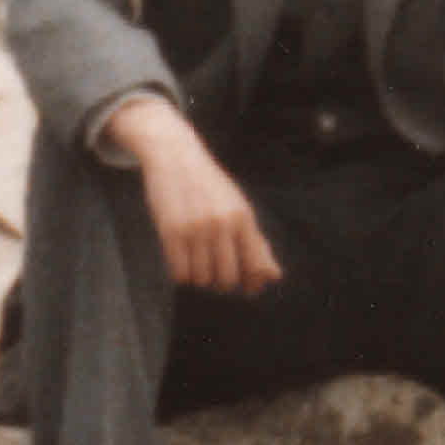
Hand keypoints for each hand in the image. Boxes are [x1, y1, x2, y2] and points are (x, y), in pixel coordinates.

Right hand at [121, 101, 280, 296]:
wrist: (175, 156)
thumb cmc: (210, 186)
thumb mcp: (238, 207)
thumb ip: (256, 243)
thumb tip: (273, 277)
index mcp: (243, 218)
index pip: (256, 266)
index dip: (253, 284)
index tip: (248, 288)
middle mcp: (222, 224)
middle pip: (227, 279)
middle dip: (222, 283)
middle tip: (215, 274)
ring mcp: (196, 228)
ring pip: (202, 279)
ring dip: (199, 277)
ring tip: (196, 262)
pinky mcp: (171, 231)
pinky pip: (179, 273)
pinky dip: (182, 274)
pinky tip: (182, 261)